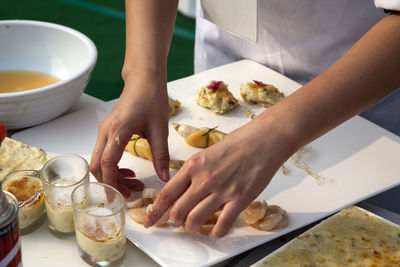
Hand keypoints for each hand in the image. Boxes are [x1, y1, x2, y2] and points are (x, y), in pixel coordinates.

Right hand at [90, 77, 170, 194]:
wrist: (144, 79)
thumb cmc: (152, 99)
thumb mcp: (160, 129)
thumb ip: (161, 155)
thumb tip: (165, 178)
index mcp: (118, 130)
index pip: (107, 163)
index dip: (112, 183)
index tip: (122, 197)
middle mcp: (105, 131)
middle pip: (97, 165)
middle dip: (110, 183)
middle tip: (130, 193)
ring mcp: (103, 130)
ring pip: (98, 161)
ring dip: (112, 176)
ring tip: (133, 183)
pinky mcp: (107, 130)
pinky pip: (103, 154)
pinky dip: (112, 166)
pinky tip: (128, 170)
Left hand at [144, 119, 291, 236]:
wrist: (264, 140)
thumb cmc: (237, 142)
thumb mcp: (206, 153)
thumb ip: (194, 171)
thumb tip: (183, 188)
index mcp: (193, 166)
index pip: (167, 194)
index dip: (155, 211)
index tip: (149, 221)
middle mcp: (204, 179)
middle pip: (178, 211)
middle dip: (174, 222)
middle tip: (176, 223)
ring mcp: (222, 191)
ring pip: (195, 220)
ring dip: (191, 228)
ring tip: (193, 227)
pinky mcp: (239, 199)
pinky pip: (222, 224)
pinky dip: (216, 232)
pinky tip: (215, 232)